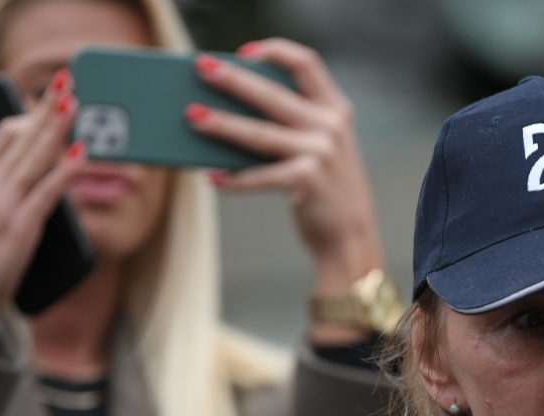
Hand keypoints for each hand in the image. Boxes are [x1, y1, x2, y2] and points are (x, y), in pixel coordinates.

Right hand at [0, 70, 85, 321]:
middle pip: (20, 135)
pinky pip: (50, 190)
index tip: (46, 101)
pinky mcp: (22, 226)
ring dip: (58, 126)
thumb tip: (10, 185)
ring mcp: (4, 204)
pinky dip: (67, 167)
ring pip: (36, 155)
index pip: (1, 136)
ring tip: (76, 103)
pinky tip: (82, 151)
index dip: (26, 114)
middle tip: (66, 82)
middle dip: (45, 107)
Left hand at [187, 41, 384, 305]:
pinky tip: (213, 178)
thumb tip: (231, 109)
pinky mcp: (307, 180)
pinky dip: (234, 179)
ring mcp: (320, 153)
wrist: (350, 236)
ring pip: (260, 134)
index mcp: (335, 109)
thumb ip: (292, 123)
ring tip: (193, 117)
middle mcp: (330, 126)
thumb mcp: (322, 146)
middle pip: (273, 93)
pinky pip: (260, 176)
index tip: (244, 52)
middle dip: (234, 80)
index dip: (275, 51)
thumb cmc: (326, 187)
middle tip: (202, 69)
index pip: (306, 63)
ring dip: (223, 125)